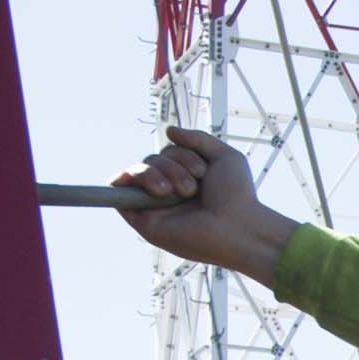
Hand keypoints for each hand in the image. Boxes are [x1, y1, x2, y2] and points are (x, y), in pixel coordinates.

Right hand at [116, 124, 291, 274]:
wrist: (238, 228)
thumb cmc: (237, 198)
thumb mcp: (224, 156)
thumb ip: (197, 138)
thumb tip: (169, 131)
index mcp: (185, 177)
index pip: (166, 153)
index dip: (180, 153)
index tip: (203, 170)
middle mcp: (168, 192)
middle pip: (151, 159)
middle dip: (173, 164)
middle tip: (194, 187)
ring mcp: (155, 207)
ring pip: (137, 171)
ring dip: (159, 173)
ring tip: (183, 192)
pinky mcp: (144, 222)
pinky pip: (120, 194)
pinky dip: (127, 180)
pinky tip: (148, 185)